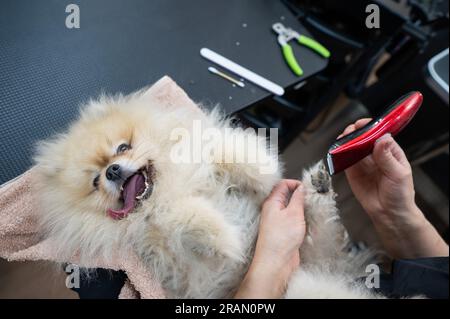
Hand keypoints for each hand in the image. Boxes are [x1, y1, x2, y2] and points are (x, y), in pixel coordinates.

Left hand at [235, 180, 304, 298]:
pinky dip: (302, 219)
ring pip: (292, 208)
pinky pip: (293, 220)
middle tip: (312, 198)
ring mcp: (278, 221)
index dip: (295, 183)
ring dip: (302, 208)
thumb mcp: (294, 213)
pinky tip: (309, 222)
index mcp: (272, 202)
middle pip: (287, 196)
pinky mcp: (284, 232)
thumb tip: (301, 187)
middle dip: (300, 195)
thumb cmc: (280, 239)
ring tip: (312, 210)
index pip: (282, 184)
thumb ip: (298, 198)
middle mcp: (273, 210)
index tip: (308, 188)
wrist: (276, 262)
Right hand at [340, 119, 447, 258]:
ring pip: (353, 146)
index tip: (364, 124)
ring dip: (347, 141)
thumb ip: (387, 157)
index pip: (379, 133)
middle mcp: (375, 154)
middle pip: (363, 137)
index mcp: (390, 151)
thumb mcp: (398, 174)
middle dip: (356, 132)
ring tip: (343, 139)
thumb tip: (382, 139)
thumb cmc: (400, 195)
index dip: (371, 127)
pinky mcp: (353, 172)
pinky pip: (345, 160)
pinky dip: (340, 154)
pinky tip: (339, 152)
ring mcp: (363, 163)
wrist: (390, 214)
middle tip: (351, 132)